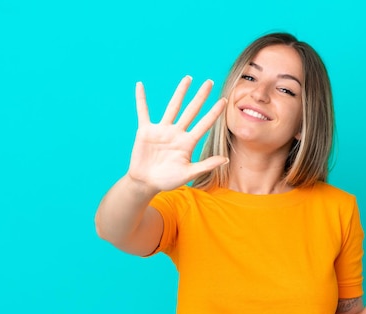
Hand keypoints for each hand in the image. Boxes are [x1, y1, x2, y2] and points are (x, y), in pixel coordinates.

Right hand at [127, 76, 227, 193]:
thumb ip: (206, 165)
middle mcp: (177, 133)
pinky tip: (140, 85)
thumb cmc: (168, 180)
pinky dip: (141, 99)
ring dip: (180, 92)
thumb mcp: (189, 173)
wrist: (146, 183)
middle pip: (191, 111)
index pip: (204, 124)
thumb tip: (226, 160)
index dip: (214, 113)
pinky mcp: (146, 131)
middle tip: (210, 81)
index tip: (224, 100)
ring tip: (188, 78)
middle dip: (200, 96)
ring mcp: (162, 130)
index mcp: (188, 142)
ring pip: (173, 107)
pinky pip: (143, 112)